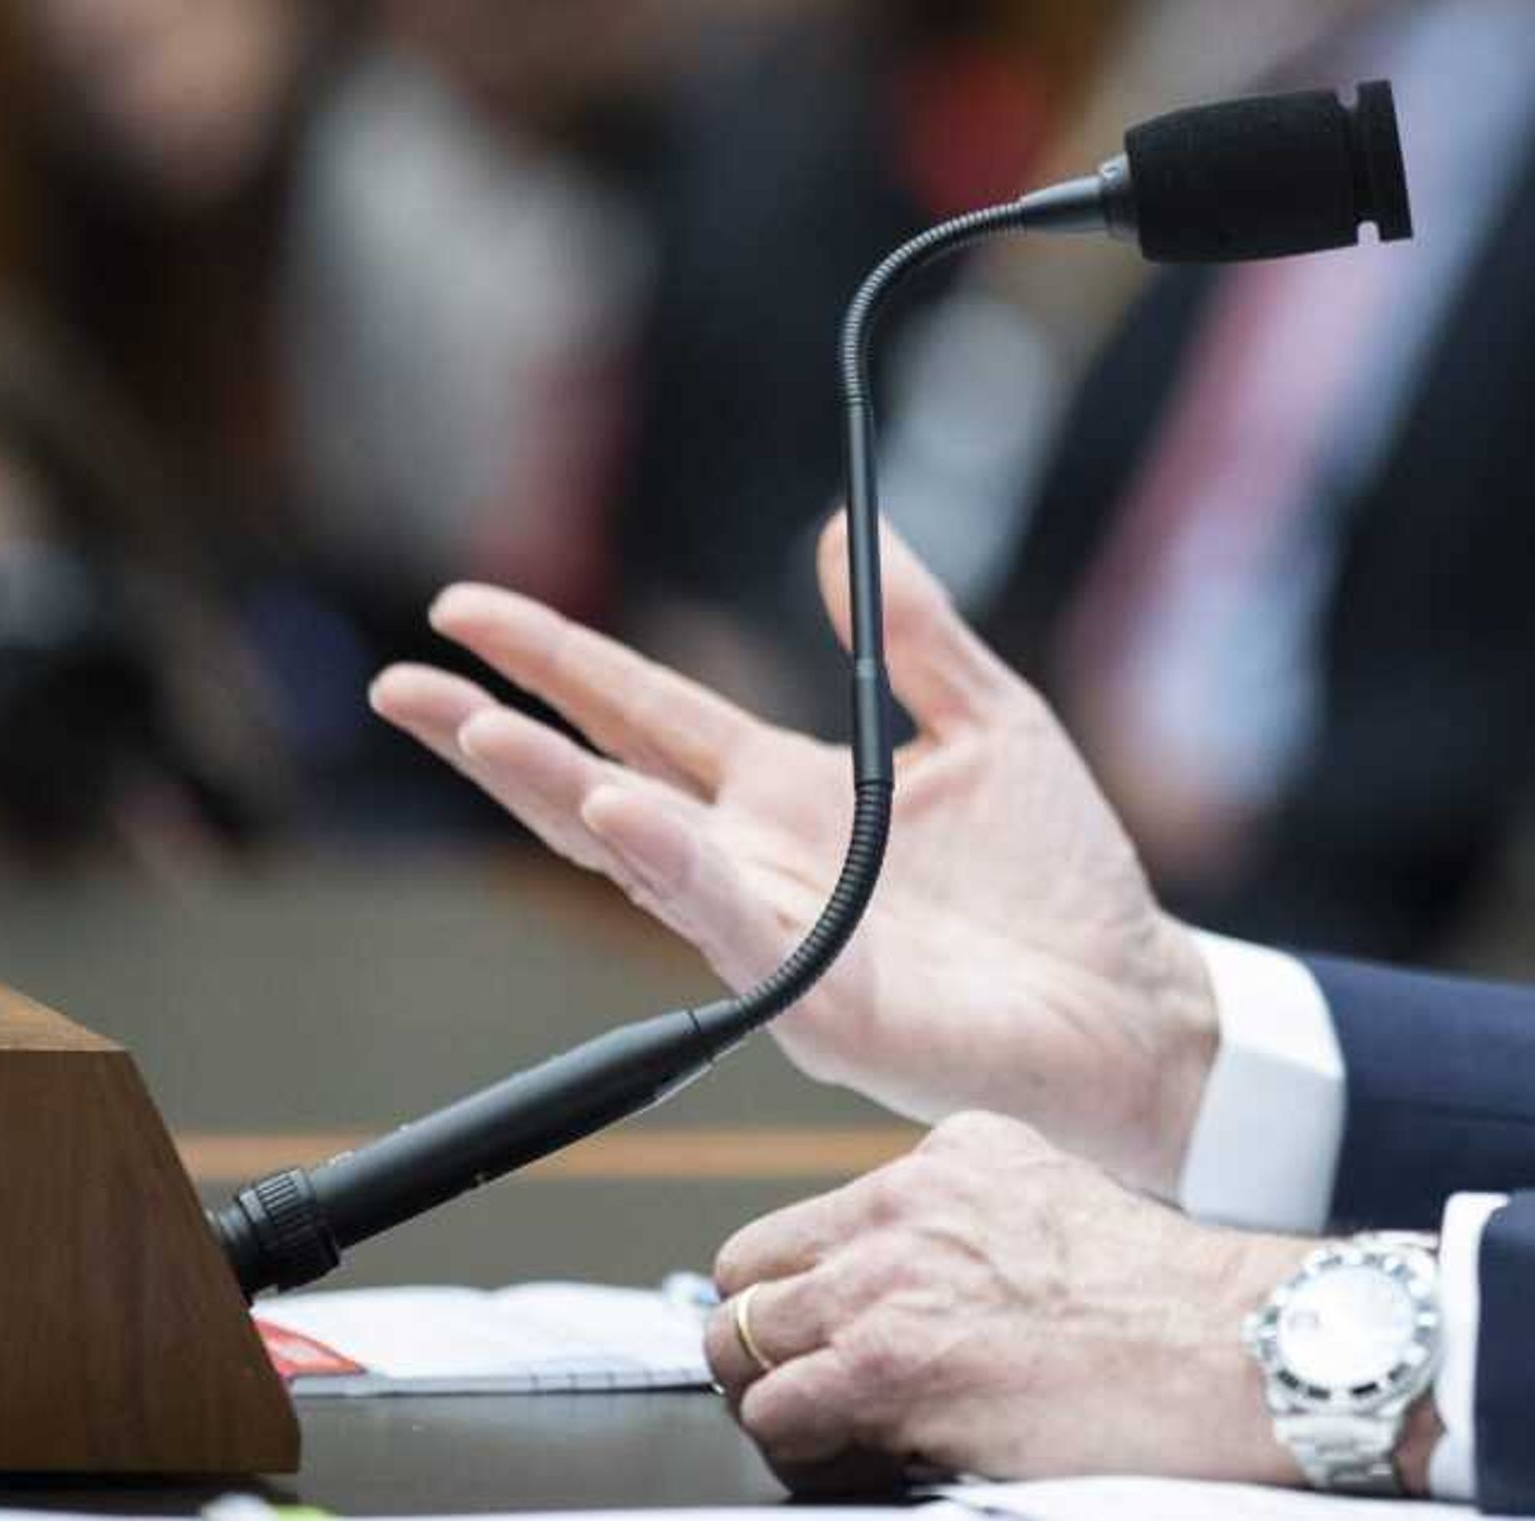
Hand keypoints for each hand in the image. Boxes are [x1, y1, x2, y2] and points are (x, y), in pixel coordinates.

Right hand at [369, 519, 1219, 1194]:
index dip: (558, 660)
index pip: (645, 713)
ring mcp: (780, 938)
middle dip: (496, 736)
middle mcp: (761, 865)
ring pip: (642, 861)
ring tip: (482, 732)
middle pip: (599, 786)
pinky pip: (734, 933)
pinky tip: (622, 819)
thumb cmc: (1061, 879)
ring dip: (558, 796)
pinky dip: (675, 873)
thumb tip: (848, 528)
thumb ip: (914, 629)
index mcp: (791, 795)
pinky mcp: (821, 1005)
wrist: (1133, 999)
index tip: (466, 609)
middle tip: (401, 684)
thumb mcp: (991, 717)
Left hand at [701, 1112, 1316, 1487]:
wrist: (1223, 1348)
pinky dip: (801, 1441)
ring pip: (740, 1343)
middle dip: (770, 1336)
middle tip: (813, 1381)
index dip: (805, 1288)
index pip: (809, 1221)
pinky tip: (858, 1446)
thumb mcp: (1056, 1201)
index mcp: (949, 1156)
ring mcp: (887, 1283)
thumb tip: (908, 1284)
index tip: (823, 1325)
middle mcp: (905, 1204)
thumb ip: (965, 1222)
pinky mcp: (884, 1365)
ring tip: (839, 1422)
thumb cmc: (1169, 1304)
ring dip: (778, 1391)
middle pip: (751, 1274)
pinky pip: (774, 1410)